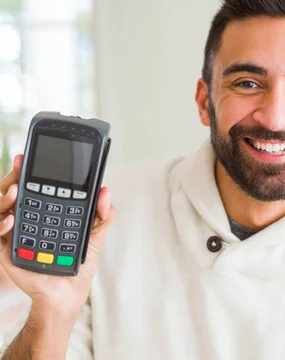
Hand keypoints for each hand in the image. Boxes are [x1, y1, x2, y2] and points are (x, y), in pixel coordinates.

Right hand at [0, 155, 114, 315]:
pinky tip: (13, 218)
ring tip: (17, 189)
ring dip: (7, 197)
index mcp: (47, 214)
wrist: (66, 296)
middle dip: (14, 177)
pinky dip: (3, 225)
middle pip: (15, 194)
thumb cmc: (79, 265)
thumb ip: (103, 214)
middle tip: (20, 166)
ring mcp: (17, 235)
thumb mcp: (94, 236)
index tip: (30, 156)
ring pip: (2, 210)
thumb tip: (106, 191)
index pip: (36, 188)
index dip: (31, 171)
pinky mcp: (7, 251)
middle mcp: (29, 221)